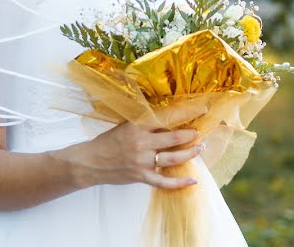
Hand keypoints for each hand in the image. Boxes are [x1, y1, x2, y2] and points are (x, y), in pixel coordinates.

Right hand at [83, 121, 202, 189]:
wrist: (91, 162)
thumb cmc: (109, 141)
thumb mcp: (126, 124)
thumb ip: (145, 121)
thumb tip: (168, 116)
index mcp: (138, 126)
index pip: (167, 116)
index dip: (187, 112)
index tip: (202, 110)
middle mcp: (142, 142)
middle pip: (174, 139)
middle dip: (191, 136)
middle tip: (200, 133)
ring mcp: (142, 161)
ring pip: (172, 159)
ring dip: (190, 154)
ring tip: (200, 149)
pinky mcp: (141, 176)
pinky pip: (164, 182)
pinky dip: (179, 183)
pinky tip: (192, 181)